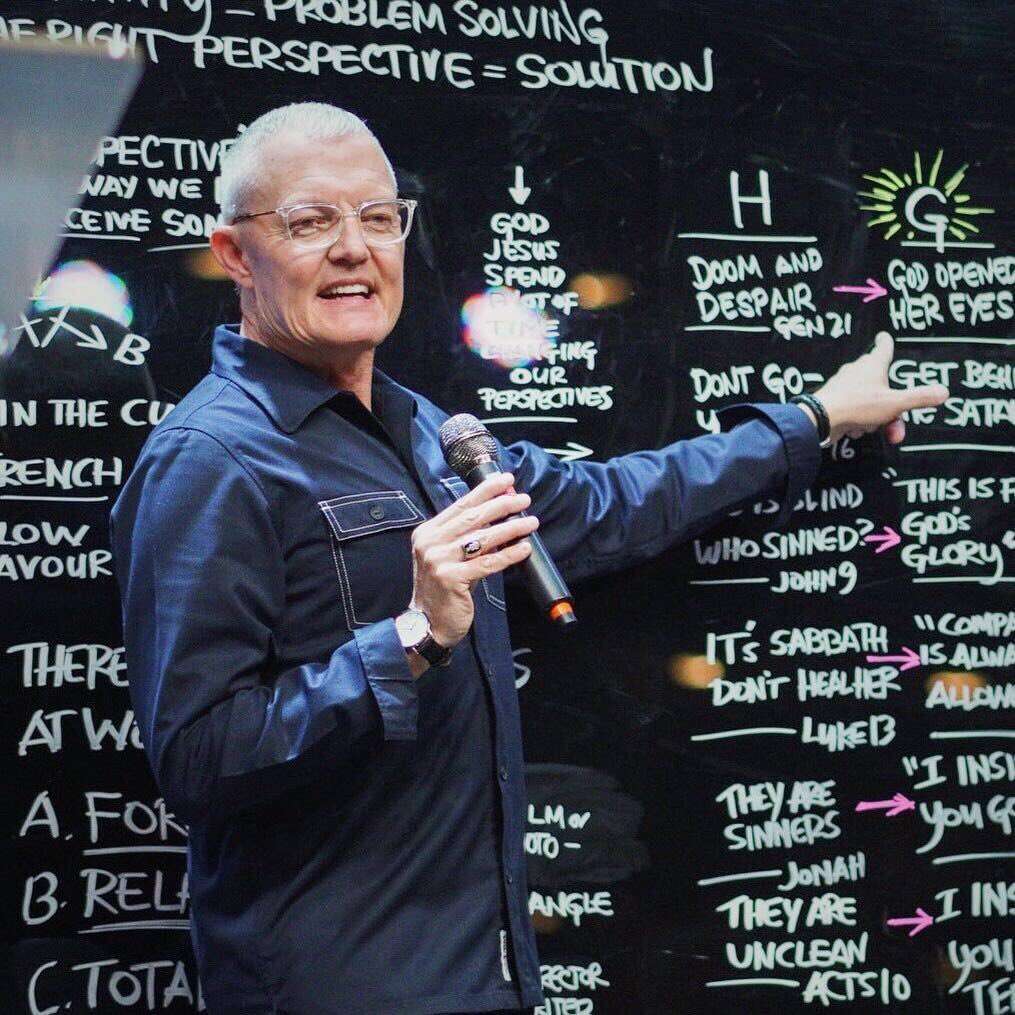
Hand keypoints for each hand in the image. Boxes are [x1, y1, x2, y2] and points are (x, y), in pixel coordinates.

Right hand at [408, 471, 537, 648]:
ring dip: (510, 528)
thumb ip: (467, 537)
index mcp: (428, 532)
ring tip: (530, 522)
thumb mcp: (449, 557)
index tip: (506, 480)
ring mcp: (438, 560)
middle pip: (473, 518)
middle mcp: (430, 543)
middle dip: (502, 505)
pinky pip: (488, 563)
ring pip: (483, 538)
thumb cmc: (444, 589)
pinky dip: (509, 554)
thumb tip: (500, 515)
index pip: (461, 505)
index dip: (485, 491)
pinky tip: (523, 548)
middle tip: (524, 500)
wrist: (428, 623)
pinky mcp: (450, 578)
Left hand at [807, 331, 948, 445]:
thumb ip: (919, 398)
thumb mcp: (895, 403)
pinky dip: (858, 422)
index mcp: (873, 365)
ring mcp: (844, 387)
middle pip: (882, 386)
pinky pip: (854, 412)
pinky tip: (854, 430)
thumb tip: (944, 392)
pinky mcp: (835, 403)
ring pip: (869, 402)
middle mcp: (857, 372)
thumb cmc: (858, 405)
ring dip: (874, 420)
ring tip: (869, 427)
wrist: (821, 419)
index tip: (884, 336)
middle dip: (891, 409)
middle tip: (895, 426)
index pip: (883, 348)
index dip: (886, 342)